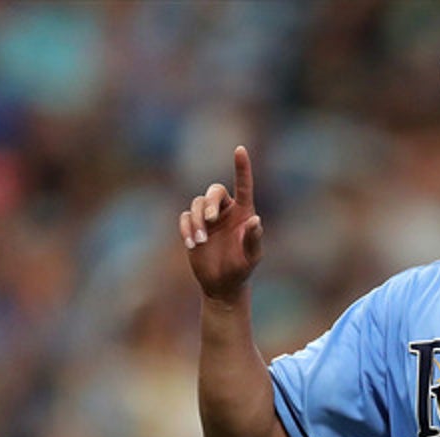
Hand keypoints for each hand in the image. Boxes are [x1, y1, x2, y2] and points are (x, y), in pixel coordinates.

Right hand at [179, 146, 263, 303]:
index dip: (241, 167)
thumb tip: (255, 220)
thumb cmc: (242, 269)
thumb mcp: (252, 257)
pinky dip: (186, 229)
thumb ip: (254, 239)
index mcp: (243, 212)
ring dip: (197, 221)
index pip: (243, 185)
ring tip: (201, 241)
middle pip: (214, 190)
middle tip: (210, 220)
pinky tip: (192, 245)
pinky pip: (184, 218)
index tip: (240, 149)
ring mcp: (207, 218)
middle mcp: (225, 210)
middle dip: (210, 203)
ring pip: (196, 203)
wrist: (222, 284)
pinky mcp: (192, 227)